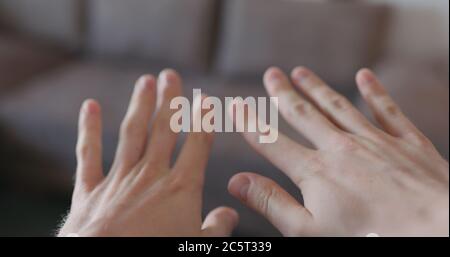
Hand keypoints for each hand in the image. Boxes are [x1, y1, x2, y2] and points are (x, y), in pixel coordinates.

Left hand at [58, 69, 237, 236]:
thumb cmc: (157, 253)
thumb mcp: (198, 246)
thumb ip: (217, 228)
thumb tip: (231, 214)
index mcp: (181, 187)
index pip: (197, 144)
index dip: (204, 120)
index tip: (205, 100)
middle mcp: (151, 175)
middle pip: (164, 130)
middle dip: (170, 101)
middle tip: (171, 76)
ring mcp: (119, 179)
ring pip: (132, 133)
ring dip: (140, 106)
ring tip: (145, 81)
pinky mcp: (90, 190)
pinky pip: (89, 154)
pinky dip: (89, 129)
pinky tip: (91, 106)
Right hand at [228, 67, 448, 235]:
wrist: (435, 232)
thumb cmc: (368, 238)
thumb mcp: (309, 232)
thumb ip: (271, 203)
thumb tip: (237, 181)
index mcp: (315, 171)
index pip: (273, 142)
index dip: (251, 123)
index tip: (237, 105)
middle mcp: (340, 147)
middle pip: (304, 114)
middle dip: (284, 93)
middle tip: (271, 74)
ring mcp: (375, 141)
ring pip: (338, 106)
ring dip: (317, 87)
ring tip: (301, 71)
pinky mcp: (407, 142)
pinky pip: (386, 109)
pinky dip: (374, 91)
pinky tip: (364, 76)